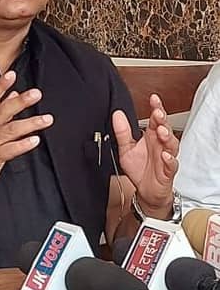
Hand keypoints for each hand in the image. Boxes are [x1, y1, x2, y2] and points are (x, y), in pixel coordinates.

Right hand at [0, 71, 53, 196]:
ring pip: (10, 130)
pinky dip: (22, 145)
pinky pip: (9, 150)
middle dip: (20, 101)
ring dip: (30, 123)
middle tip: (36, 94)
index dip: (0, 85)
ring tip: (46, 119)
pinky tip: (34, 141)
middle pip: (3, 111)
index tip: (11, 74)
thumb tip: (12, 94)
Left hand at [112, 94, 178, 214]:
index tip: (153, 98)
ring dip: (168, 137)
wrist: (145, 191)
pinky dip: (169, 160)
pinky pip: (171, 165)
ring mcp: (165, 157)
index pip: (155, 118)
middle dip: (163, 120)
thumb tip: (117, 114)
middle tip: (158, 113)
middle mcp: (160, 144)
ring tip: (162, 132)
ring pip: (171, 145)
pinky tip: (165, 155)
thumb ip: (122, 132)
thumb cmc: (139, 168)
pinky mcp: (167, 172)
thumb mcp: (125, 148)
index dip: (156, 108)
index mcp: (151, 136)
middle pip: (165, 128)